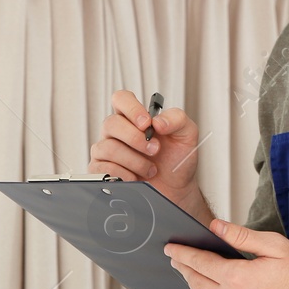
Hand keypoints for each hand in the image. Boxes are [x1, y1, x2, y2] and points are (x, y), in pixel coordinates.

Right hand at [89, 89, 202, 208]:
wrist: (175, 189)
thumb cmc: (177, 160)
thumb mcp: (186, 134)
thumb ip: (177, 119)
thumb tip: (158, 121)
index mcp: (135, 118)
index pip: (121, 99)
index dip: (131, 108)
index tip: (146, 123)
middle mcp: (118, 132)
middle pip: (111, 123)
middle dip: (135, 139)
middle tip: (155, 149)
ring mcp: (107, 150)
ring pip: (108, 148)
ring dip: (134, 161)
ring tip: (150, 168)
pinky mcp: (102, 170)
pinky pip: (103, 168)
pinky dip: (124, 174)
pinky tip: (136, 178)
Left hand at [164, 220, 288, 288]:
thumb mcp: (275, 247)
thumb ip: (242, 237)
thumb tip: (218, 227)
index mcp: (237, 279)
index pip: (199, 263)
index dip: (183, 254)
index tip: (172, 248)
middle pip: (196, 283)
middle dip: (184, 269)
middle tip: (177, 259)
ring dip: (195, 287)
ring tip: (193, 275)